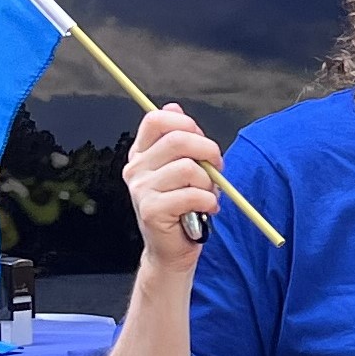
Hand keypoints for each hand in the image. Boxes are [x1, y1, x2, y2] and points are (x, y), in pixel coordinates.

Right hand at [124, 104, 220, 269]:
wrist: (173, 249)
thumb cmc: (183, 206)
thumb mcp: (183, 169)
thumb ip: (181, 140)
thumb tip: (173, 107)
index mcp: (142, 154)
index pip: (156, 120)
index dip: (186, 123)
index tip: (202, 139)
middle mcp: (136, 169)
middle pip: (177, 140)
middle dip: (208, 150)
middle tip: (218, 166)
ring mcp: (141, 189)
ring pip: (188, 168)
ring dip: (209, 182)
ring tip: (207, 195)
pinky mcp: (152, 210)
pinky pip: (193, 194)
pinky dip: (209, 201)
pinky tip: (206, 209)